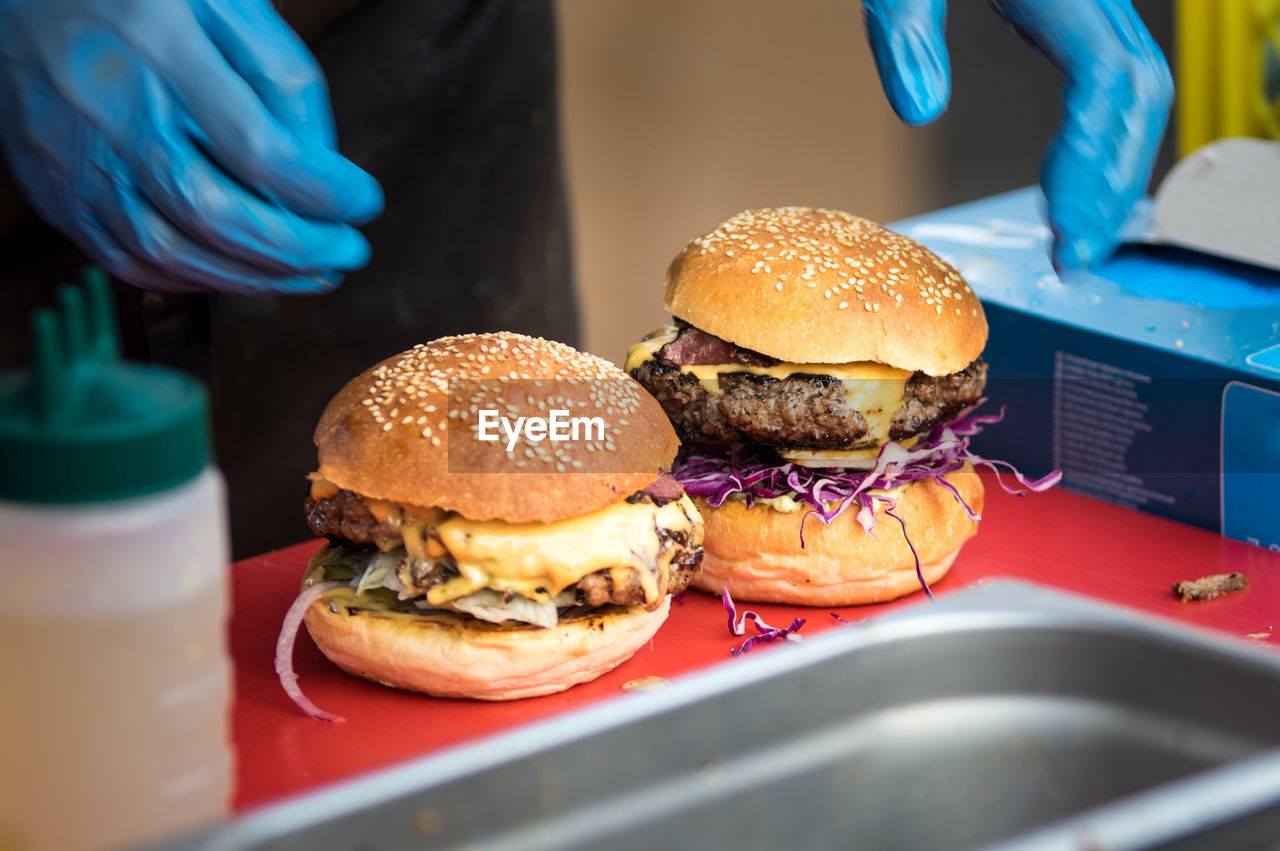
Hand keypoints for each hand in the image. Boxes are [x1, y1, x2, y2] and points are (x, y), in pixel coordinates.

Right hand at [0, 0, 383, 294]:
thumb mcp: (224, 3)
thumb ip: (281, 78)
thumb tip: (322, 166)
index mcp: (158, 48)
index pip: (256, 148)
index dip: (321, 191)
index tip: (364, 200)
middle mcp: (108, 110)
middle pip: (212, 212)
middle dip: (295, 248)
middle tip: (347, 251)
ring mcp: (73, 159)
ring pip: (170, 251)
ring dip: (255, 278)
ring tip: (311, 272)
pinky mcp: (55, 193)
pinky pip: (129, 260)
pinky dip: (197, 279)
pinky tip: (244, 273)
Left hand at [862, 0, 1172, 269]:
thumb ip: (905, 31)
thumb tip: (922, 110)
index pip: (1110, 81)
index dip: (1096, 164)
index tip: (1067, 234)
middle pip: (1142, 92)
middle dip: (1113, 182)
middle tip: (1076, 256)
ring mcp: (1092, 1)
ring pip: (1138, 87)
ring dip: (1115, 167)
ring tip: (1078, 235)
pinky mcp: (1078, 10)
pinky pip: (1113, 75)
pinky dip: (1101, 137)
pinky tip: (1067, 180)